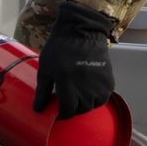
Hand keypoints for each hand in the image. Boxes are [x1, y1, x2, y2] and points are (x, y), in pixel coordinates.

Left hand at [32, 1, 114, 118]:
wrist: (81, 31)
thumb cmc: (60, 48)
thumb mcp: (46, 68)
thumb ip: (42, 90)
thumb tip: (37, 109)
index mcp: (67, 85)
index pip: (67, 112)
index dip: (61, 114)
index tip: (57, 111)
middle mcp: (86, 89)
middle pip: (81, 110)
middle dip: (72, 108)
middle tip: (67, 99)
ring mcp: (99, 85)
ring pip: (93, 105)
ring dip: (85, 104)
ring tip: (78, 95)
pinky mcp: (108, 79)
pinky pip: (104, 96)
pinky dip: (97, 97)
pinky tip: (89, 89)